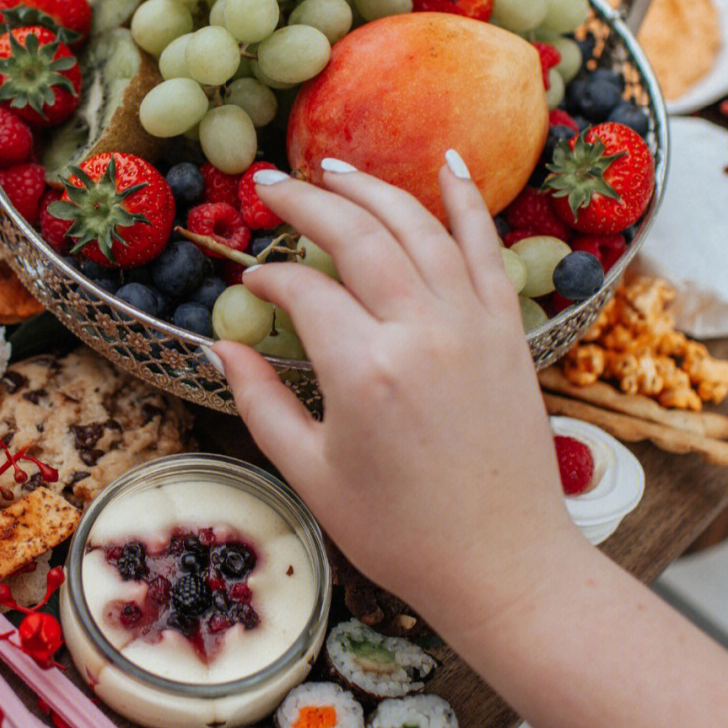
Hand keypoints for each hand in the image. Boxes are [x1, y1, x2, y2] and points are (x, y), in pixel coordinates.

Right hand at [213, 156, 581, 637]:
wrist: (502, 563)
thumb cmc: (399, 532)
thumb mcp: (311, 475)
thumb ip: (261, 403)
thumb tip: (220, 349)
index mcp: (362, 370)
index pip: (303, 293)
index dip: (268, 282)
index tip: (249, 286)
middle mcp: (419, 330)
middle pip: (357, 236)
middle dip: (306, 204)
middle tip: (270, 186)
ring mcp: (472, 324)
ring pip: (418, 227)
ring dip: (372, 188)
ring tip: (333, 168)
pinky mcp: (507, 331)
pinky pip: (487, 249)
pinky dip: (467, 202)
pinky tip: (447, 164)